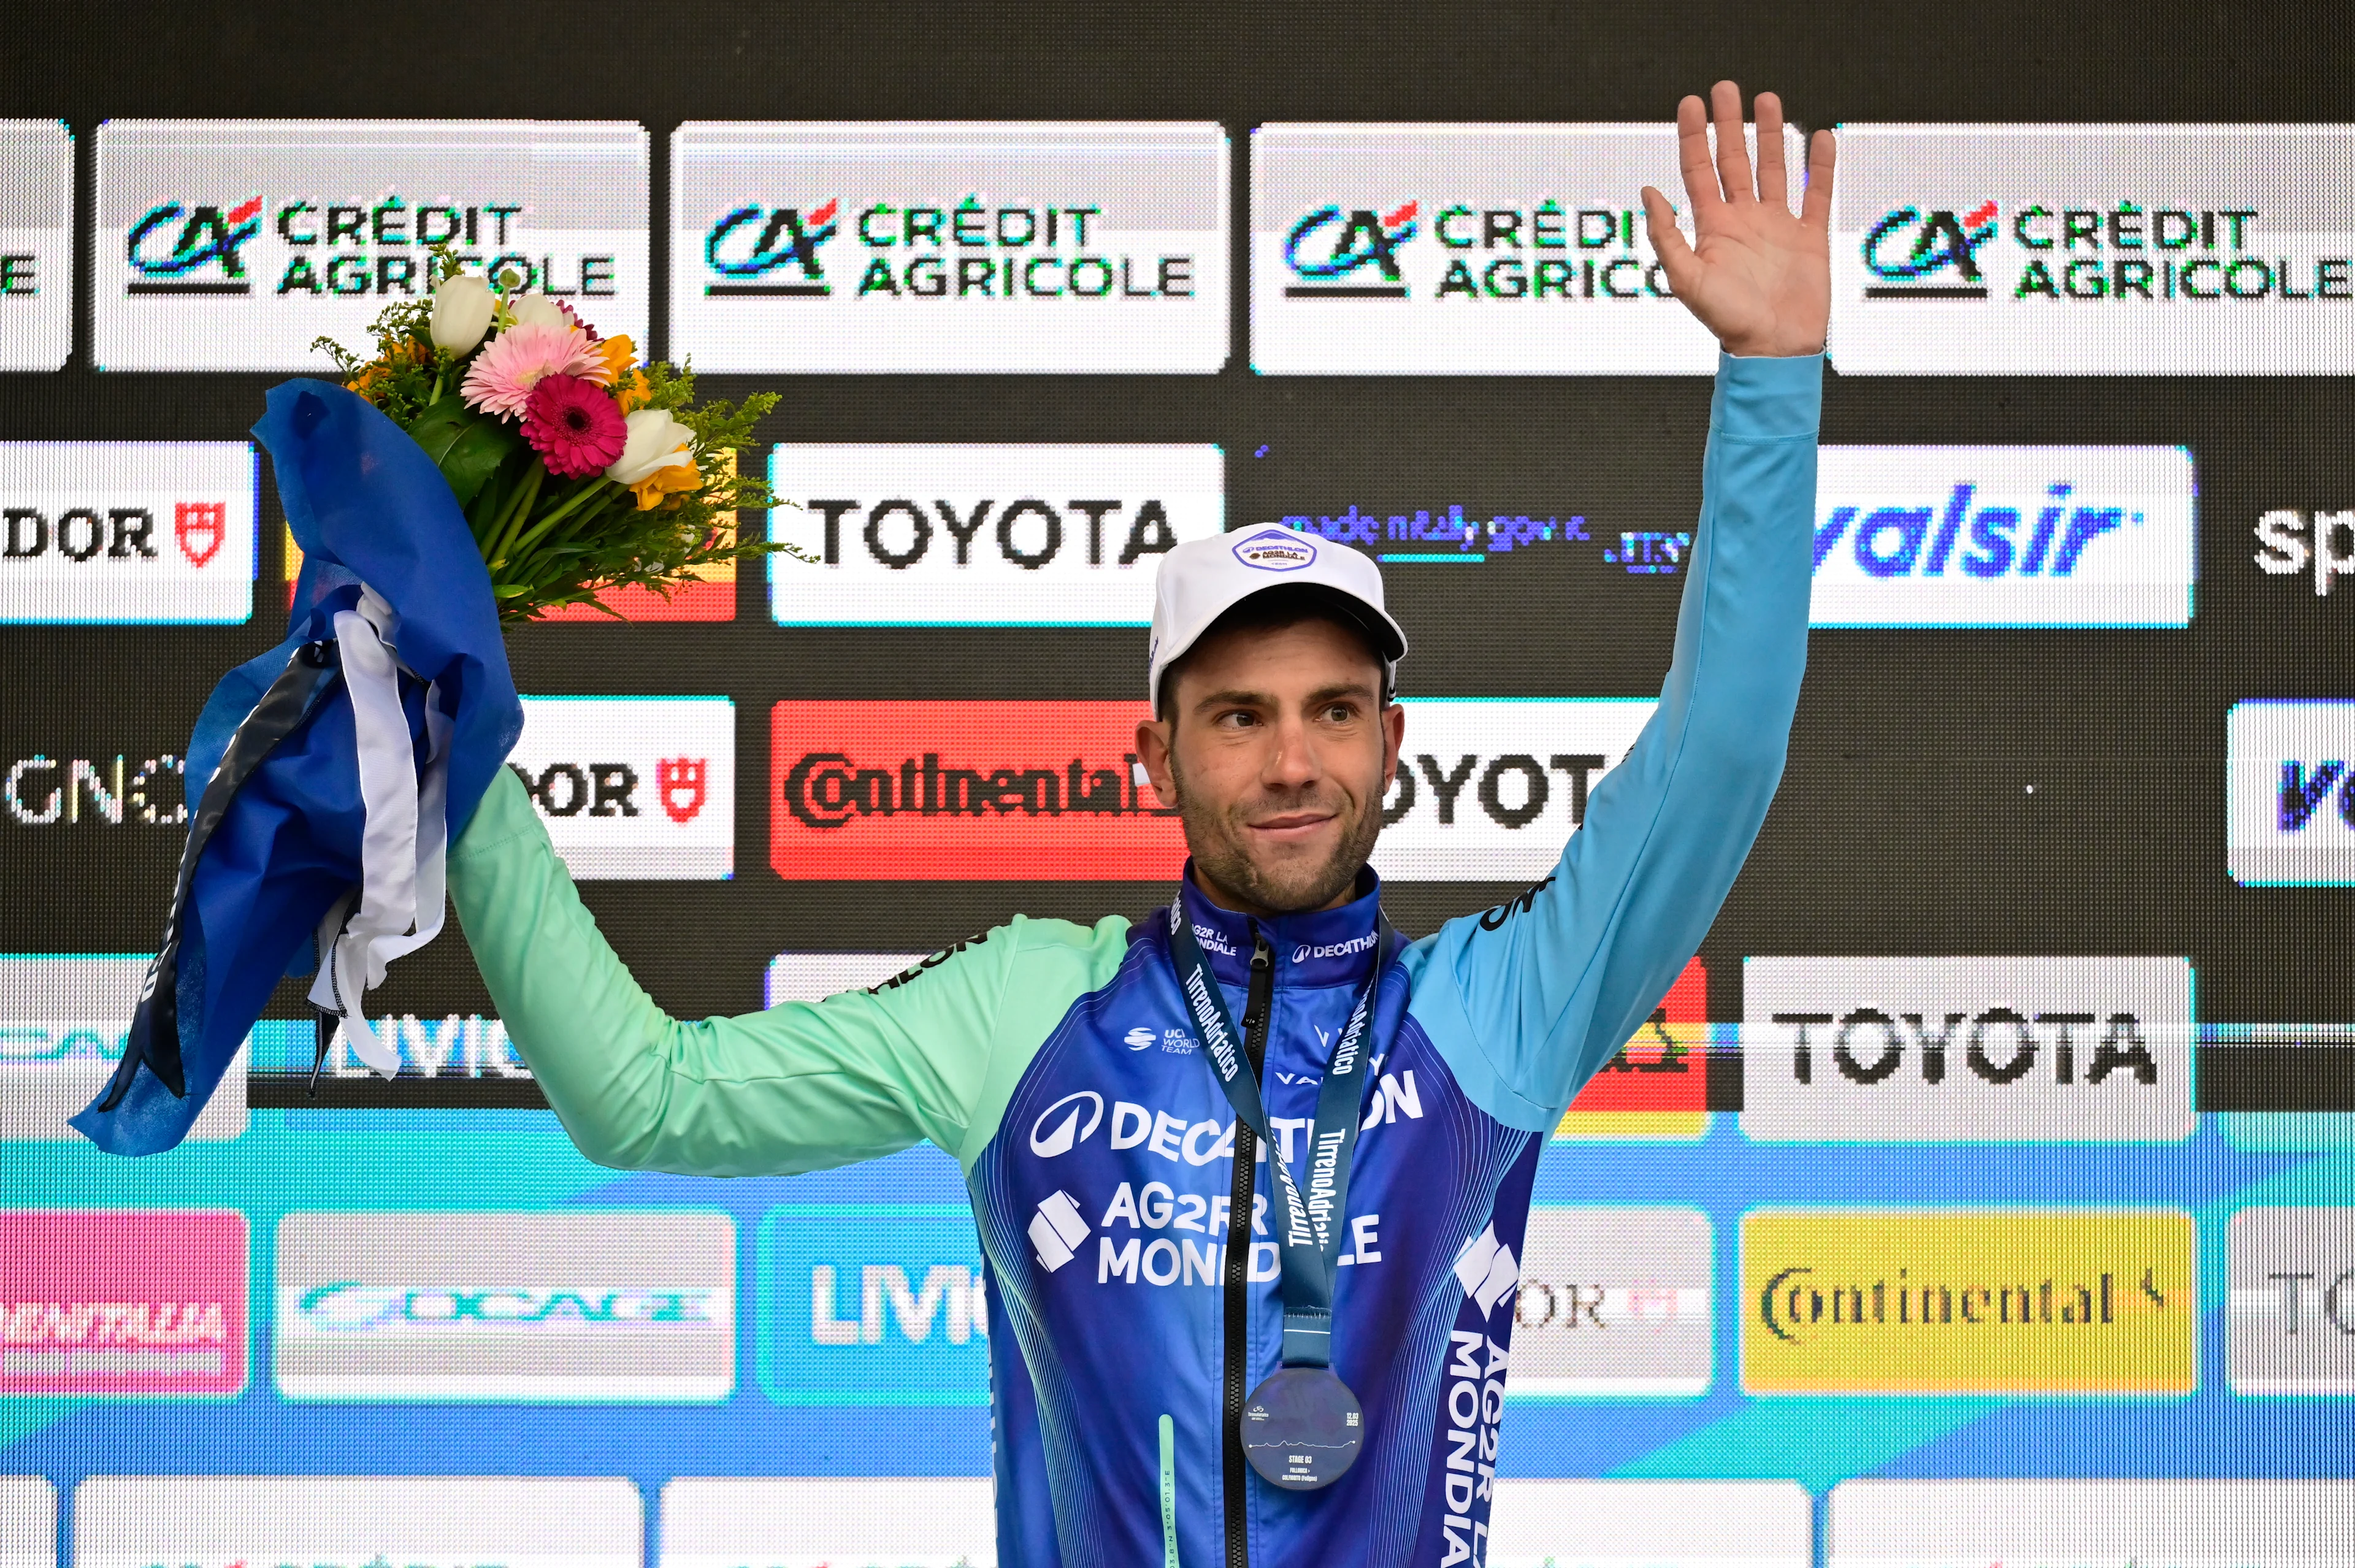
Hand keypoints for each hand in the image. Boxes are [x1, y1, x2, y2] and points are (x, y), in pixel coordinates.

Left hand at [1640, 82, 1833, 357]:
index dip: (1694, 136)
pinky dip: (1819, 167)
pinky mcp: (1809, 237)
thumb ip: (1666, 235)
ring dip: (1770, 135)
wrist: (1773, 349)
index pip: (1699, 170)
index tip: (1692, 103)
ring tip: (1767, 102)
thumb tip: (1649, 191)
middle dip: (1730, 124)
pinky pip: (1816, 194)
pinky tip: (1819, 140)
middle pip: (1735, 160)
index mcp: (1713, 228)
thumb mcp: (1686, 278)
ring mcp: (1777, 226)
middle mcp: (1744, 221)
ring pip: (1774, 169)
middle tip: (1726, 89)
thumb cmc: (1729, 322)